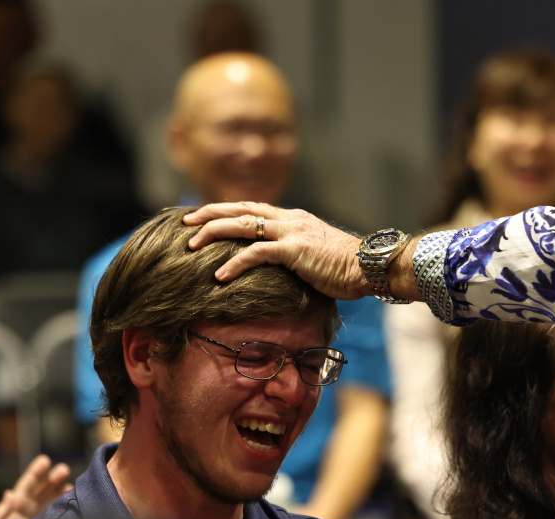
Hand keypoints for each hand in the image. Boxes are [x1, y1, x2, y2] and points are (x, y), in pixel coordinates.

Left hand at [0, 455, 71, 518]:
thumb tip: (10, 493)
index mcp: (9, 516)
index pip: (23, 492)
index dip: (33, 476)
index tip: (45, 461)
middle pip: (39, 496)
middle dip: (50, 481)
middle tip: (64, 469)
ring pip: (48, 506)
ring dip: (58, 493)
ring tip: (70, 481)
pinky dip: (63, 510)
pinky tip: (71, 500)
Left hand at [184, 203, 371, 299]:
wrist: (370, 267)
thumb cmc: (347, 269)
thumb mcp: (316, 257)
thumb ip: (295, 256)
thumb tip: (280, 271)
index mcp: (293, 219)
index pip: (251, 208)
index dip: (225, 210)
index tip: (203, 217)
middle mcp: (289, 219)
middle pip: (240, 208)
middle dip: (209, 213)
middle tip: (184, 220)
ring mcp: (291, 231)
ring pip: (243, 224)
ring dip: (213, 233)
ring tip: (191, 245)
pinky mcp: (295, 250)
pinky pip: (257, 253)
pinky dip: (235, 264)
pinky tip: (219, 275)